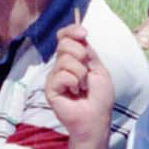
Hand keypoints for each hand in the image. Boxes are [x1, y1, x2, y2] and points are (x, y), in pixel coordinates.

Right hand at [45, 24, 114, 144]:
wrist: (95, 118)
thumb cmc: (99, 97)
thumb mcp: (99, 69)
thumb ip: (88, 51)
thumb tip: (80, 32)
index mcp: (73, 59)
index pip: (64, 37)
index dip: (71, 31)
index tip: (83, 32)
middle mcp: (61, 65)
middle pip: (64, 44)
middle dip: (80, 54)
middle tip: (87, 72)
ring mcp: (54, 77)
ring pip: (65, 60)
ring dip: (81, 74)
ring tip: (82, 87)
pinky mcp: (49, 88)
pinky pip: (61, 75)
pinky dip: (73, 83)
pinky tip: (74, 93)